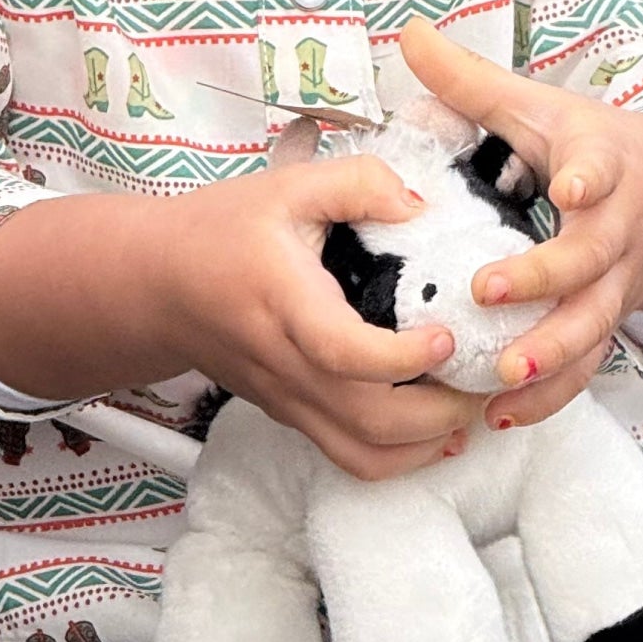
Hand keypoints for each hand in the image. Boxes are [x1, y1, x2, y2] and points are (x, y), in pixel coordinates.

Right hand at [0, 154, 470, 480]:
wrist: (155, 286)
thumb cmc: (221, 231)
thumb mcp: (287, 185)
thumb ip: (358, 183)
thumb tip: (424, 205)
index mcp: (284, 303)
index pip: (343, 353)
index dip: (404, 358)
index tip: (448, 335)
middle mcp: (287, 365)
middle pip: (368, 423)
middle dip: (442, 415)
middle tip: (487, 377)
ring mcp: (289, 401)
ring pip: (363, 458)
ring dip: (428, 446)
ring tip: (472, 408)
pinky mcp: (292, 417)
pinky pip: (350, 458)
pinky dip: (401, 456)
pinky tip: (438, 426)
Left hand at [399, 17, 642, 430]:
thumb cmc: (586, 147)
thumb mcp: (537, 107)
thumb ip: (471, 79)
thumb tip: (408, 33)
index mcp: (602, 165)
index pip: (601, 168)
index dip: (590, 178)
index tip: (571, 188)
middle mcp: (618, 229)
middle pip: (591, 260)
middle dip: (545, 279)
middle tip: (488, 290)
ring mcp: (617, 283)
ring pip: (594, 325)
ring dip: (551, 353)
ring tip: (501, 375)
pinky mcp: (607, 322)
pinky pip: (586, 367)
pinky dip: (548, 394)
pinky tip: (500, 413)